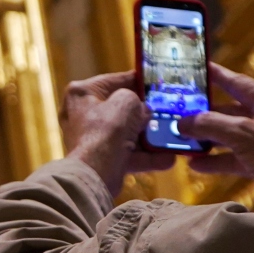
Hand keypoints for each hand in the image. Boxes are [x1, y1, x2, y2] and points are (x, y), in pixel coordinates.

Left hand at [60, 72, 174, 197]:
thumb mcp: (127, 102)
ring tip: (171, 136)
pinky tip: (168, 159)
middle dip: (144, 113)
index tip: (155, 83)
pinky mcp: (100, 159)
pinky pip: (126, 153)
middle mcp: (82, 114)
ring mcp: (91, 138)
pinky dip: (146, 156)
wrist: (96, 172)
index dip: (137, 80)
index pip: (114, 81)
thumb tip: (144, 111)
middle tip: (166, 111)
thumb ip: (138, 100)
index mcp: (82, 93)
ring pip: (126, 133)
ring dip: (149, 137)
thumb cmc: (107, 129)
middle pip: (120, 109)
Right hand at [179, 62, 253, 211]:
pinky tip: (197, 165)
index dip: (217, 76)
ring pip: (232, 137)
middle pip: (232, 111)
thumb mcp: (243, 133)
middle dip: (205, 115)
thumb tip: (184, 122)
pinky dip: (217, 161)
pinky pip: (236, 159)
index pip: (239, 83)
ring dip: (208, 140)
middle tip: (180, 112)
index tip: (197, 69)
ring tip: (183, 141)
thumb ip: (211, 124)